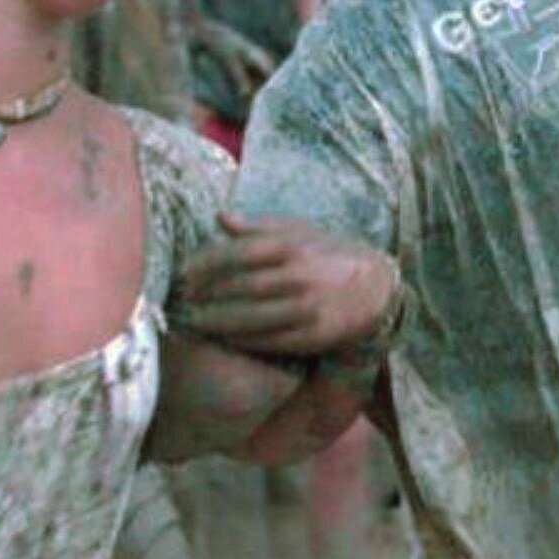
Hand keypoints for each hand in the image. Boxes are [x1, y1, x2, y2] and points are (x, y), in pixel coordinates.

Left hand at [180, 214, 399, 355]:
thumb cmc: (327, 253)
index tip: (184, 272)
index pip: (239, 254)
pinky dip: (242, 340)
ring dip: (218, 321)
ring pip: (252, 318)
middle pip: (241, 288)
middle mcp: (298, 277)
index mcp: (292, 247)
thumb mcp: (298, 231)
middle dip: (207, 295)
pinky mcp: (312, 337)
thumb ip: (257, 227)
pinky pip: (269, 341)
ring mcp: (306, 309)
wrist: (375, 287)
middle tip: (183, 299)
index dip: (207, 264)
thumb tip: (220, 217)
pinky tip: (223, 336)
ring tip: (195, 320)